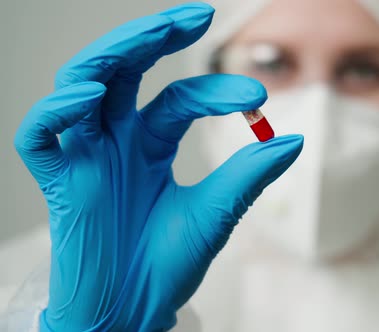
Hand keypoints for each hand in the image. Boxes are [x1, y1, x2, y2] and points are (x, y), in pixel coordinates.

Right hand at [13, 3, 302, 330]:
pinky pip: (41, 136)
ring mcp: (86, 156)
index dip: (218, 91)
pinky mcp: (59, 182)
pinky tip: (89, 94)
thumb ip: (249, 175)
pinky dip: (57, 111)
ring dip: (112, 54)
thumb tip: (296, 139)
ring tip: (151, 37)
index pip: (179, 97)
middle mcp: (116, 141)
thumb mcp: (217, 212)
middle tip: (198, 15)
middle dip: (155, 36)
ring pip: (82, 84)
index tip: (259, 98)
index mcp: (150, 144)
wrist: (134, 313)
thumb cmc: (168, 265)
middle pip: (126, 70)